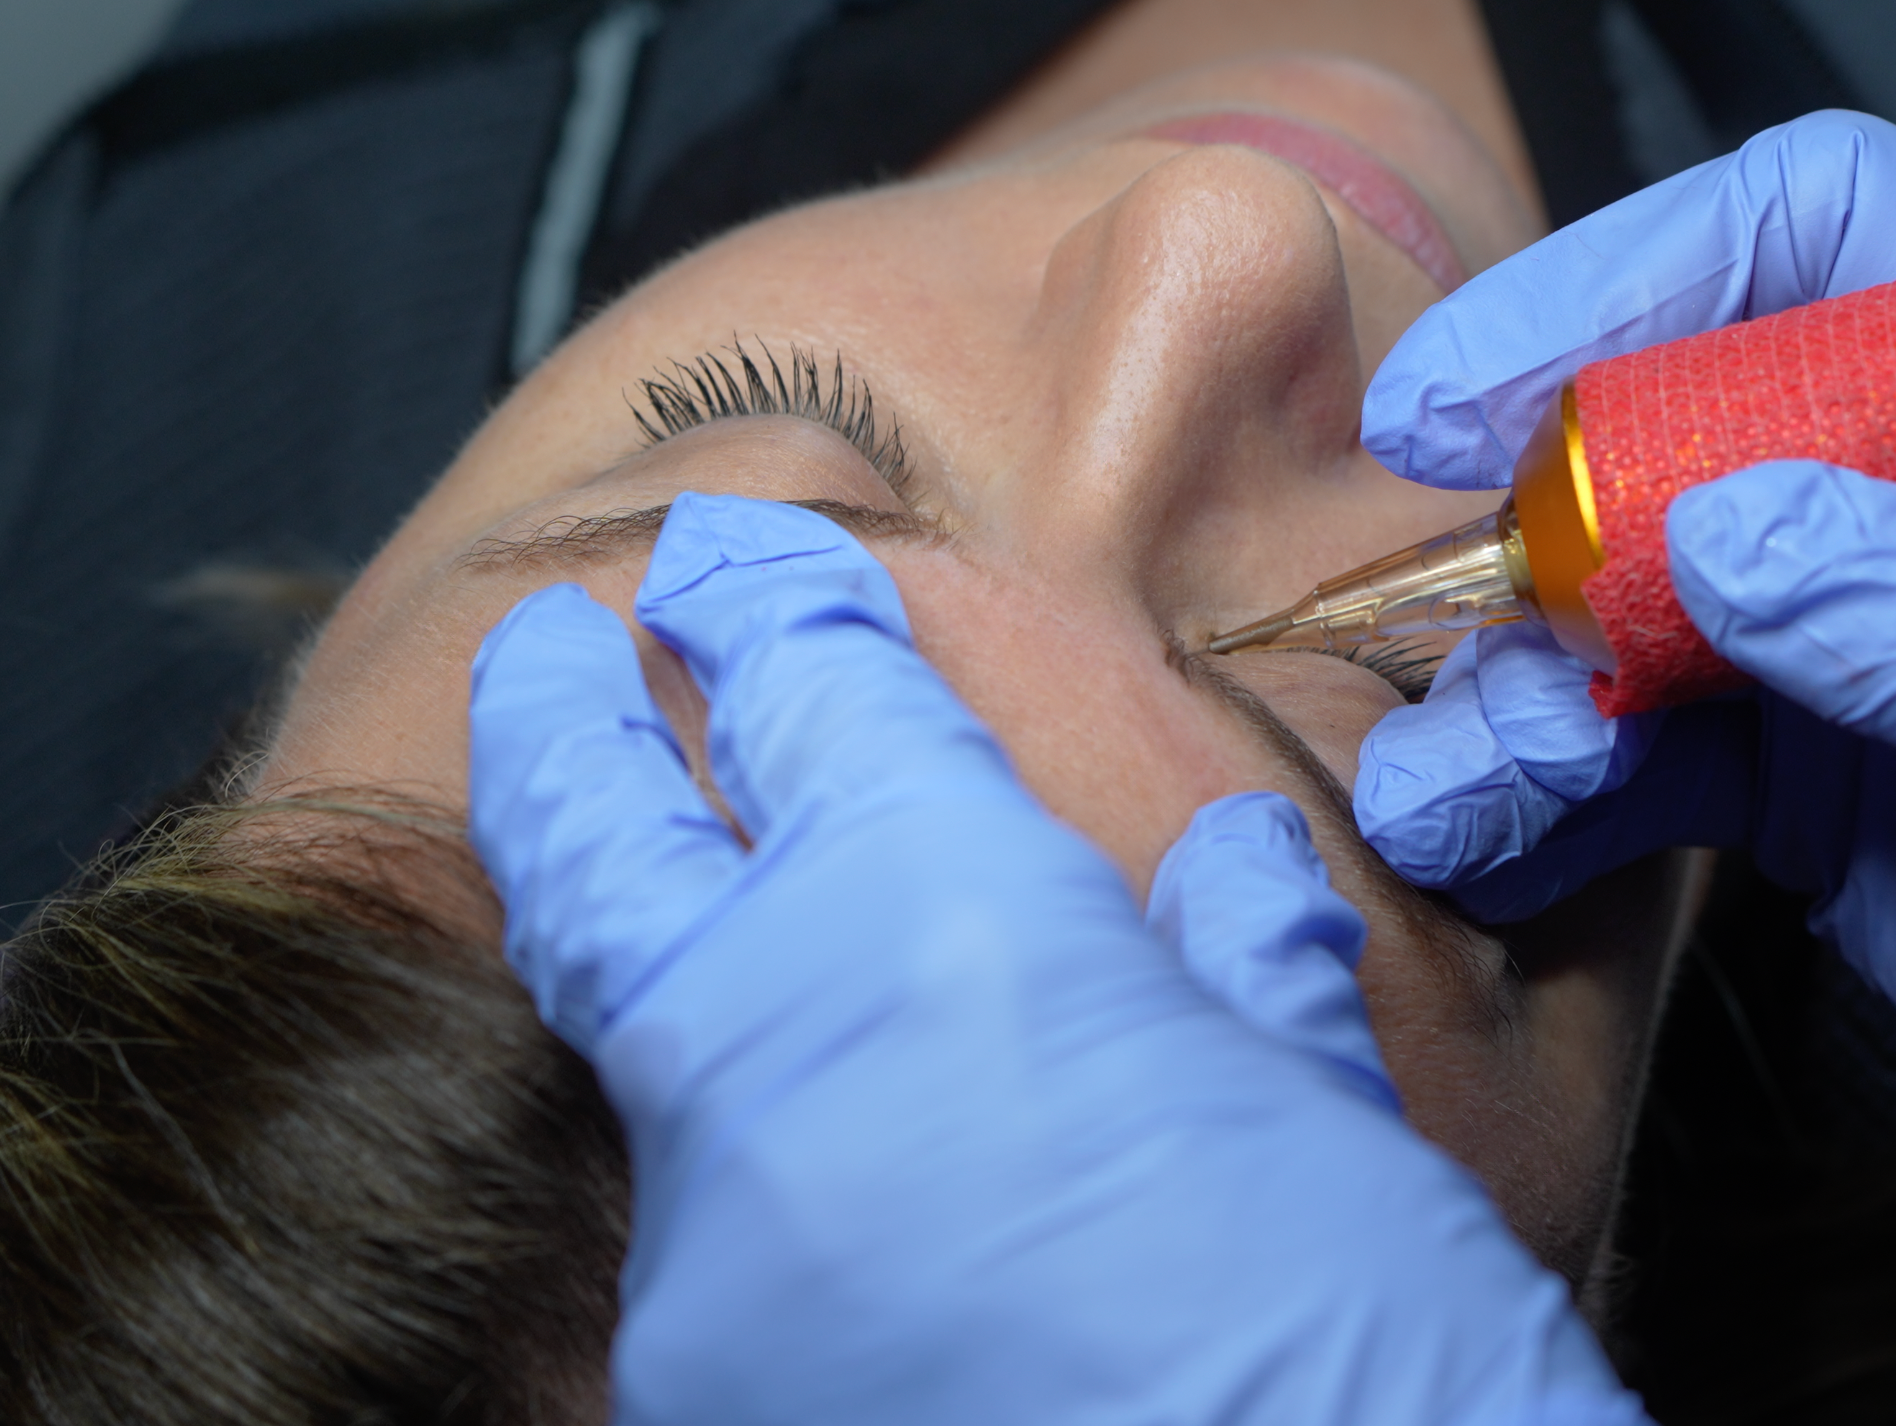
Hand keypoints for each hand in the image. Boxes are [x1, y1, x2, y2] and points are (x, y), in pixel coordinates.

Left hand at [468, 493, 1644, 1425]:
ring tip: (708, 923)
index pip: (811, 699)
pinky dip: (762, 1172)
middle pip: (596, 847)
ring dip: (668, 969)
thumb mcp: (1335, 1125)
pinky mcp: (705, 1388)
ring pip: (647, 1053)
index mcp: (952, 929)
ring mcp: (710, 1248)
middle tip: (544, 647)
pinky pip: (712, 1233)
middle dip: (560, 726)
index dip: (769, 605)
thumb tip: (1234, 876)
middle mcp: (779, 1064)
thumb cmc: (1351, 1355)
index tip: (736, 554)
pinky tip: (857, 1186)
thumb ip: (1253, 970)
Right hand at [1357, 109, 1895, 911]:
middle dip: (1532, 506)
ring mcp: (1848, 650)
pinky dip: (1532, 794)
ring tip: (1452, 782)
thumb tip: (1729, 530)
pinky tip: (1472, 832)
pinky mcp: (1792, 787)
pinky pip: (1621, 758)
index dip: (1644, 277)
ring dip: (1508, 684)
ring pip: (1617, 606)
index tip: (1494, 391)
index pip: (1826, 243)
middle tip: (1433, 594)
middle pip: (1673, 421)